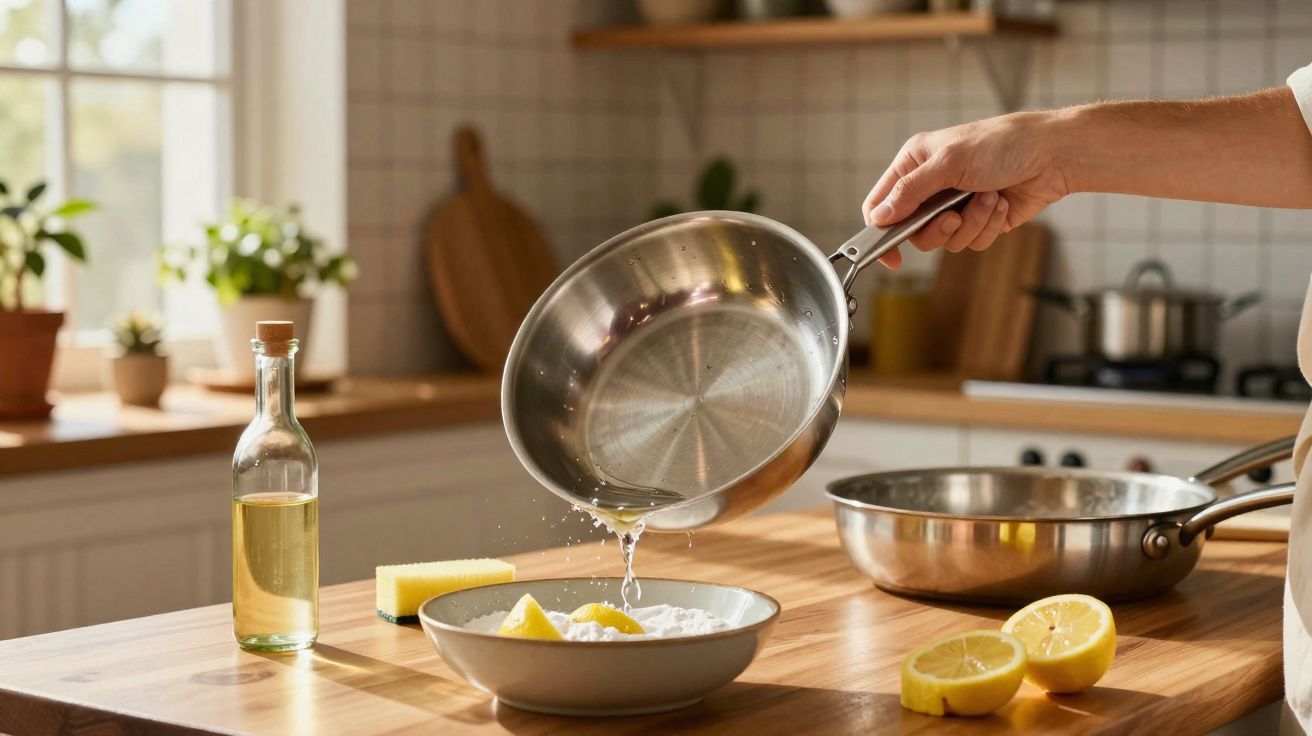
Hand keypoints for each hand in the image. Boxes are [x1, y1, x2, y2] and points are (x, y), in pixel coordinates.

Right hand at [862, 111, 1072, 267]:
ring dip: (971, 223)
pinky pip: (972, 242)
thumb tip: (879, 217)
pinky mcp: (979, 221)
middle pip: (914, 231)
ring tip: (989, 197)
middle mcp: (931, 187)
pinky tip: (1000, 202)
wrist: (1052, 154)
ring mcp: (955, 205)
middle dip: (938, 228)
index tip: (890, 255)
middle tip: (953, 217)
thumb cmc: (1001, 144)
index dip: (880, 230)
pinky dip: (988, 225)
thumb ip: (909, 191)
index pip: (880, 203)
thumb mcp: (948, 162)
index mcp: (914, 164)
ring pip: (946, 240)